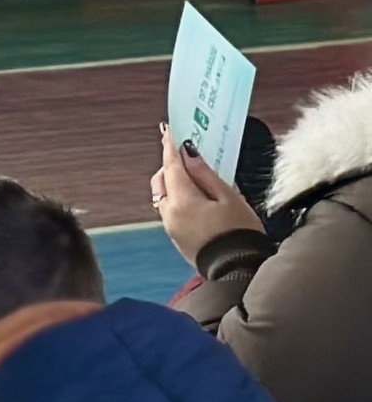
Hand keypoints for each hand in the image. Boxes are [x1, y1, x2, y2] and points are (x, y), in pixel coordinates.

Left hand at [152, 124, 263, 266]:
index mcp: (182, 200)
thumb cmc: (240, 234)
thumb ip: (206, 175)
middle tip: (185, 153)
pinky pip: (170, 209)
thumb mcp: (229, 198)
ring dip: (173, 182)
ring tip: (193, 175)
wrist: (238, 272)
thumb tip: (189, 153)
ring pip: (163, 195)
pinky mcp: (176, 237)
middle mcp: (170, 212)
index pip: (171, 166)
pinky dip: (177, 198)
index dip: (170, 146)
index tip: (168, 129)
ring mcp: (170, 226)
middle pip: (162, 180)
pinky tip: (195, 197)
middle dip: (170, 165)